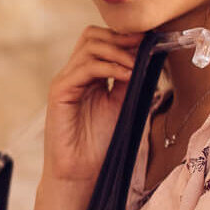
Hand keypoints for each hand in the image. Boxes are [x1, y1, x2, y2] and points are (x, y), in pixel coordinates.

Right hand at [42, 26, 142, 185]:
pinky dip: (109, 67)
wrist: (81, 173)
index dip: (125, 37)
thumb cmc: (100, 145)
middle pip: (92, 36)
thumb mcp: (123, 105)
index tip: (150, 41)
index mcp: (89, 76)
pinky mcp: (60, 91)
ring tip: (137, 65)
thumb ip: (131, 82)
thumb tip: (147, 58)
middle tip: (143, 46)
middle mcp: (75, 74)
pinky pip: (85, 68)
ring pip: (89, 46)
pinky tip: (127, 75)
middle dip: (120, 37)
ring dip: (118, 51)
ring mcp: (66, 81)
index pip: (102, 41)